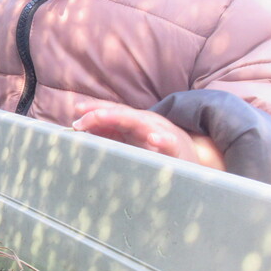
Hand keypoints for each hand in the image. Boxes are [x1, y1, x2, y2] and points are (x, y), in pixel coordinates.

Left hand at [72, 101, 224, 168]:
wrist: (194, 162)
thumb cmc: (157, 152)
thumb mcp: (131, 142)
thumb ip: (109, 135)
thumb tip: (80, 129)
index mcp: (135, 122)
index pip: (113, 111)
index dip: (95, 108)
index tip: (76, 109)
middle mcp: (147, 123)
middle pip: (123, 114)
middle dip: (101, 113)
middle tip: (81, 117)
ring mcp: (163, 134)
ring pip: (142, 123)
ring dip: (122, 119)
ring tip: (102, 118)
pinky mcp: (177, 150)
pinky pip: (170, 143)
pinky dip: (162, 140)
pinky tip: (153, 139)